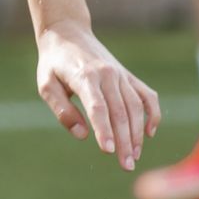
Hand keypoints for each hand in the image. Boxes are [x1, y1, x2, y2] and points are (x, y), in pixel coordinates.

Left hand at [35, 20, 159, 170]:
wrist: (68, 33)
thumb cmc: (53, 63)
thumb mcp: (46, 84)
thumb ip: (62, 109)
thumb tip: (82, 135)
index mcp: (85, 75)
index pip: (98, 107)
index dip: (104, 130)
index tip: (108, 151)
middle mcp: (107, 74)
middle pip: (119, 112)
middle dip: (124, 141)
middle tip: (126, 165)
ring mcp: (121, 74)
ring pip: (135, 107)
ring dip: (137, 134)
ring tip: (134, 156)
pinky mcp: (128, 76)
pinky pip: (147, 96)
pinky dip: (152, 114)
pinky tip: (149, 133)